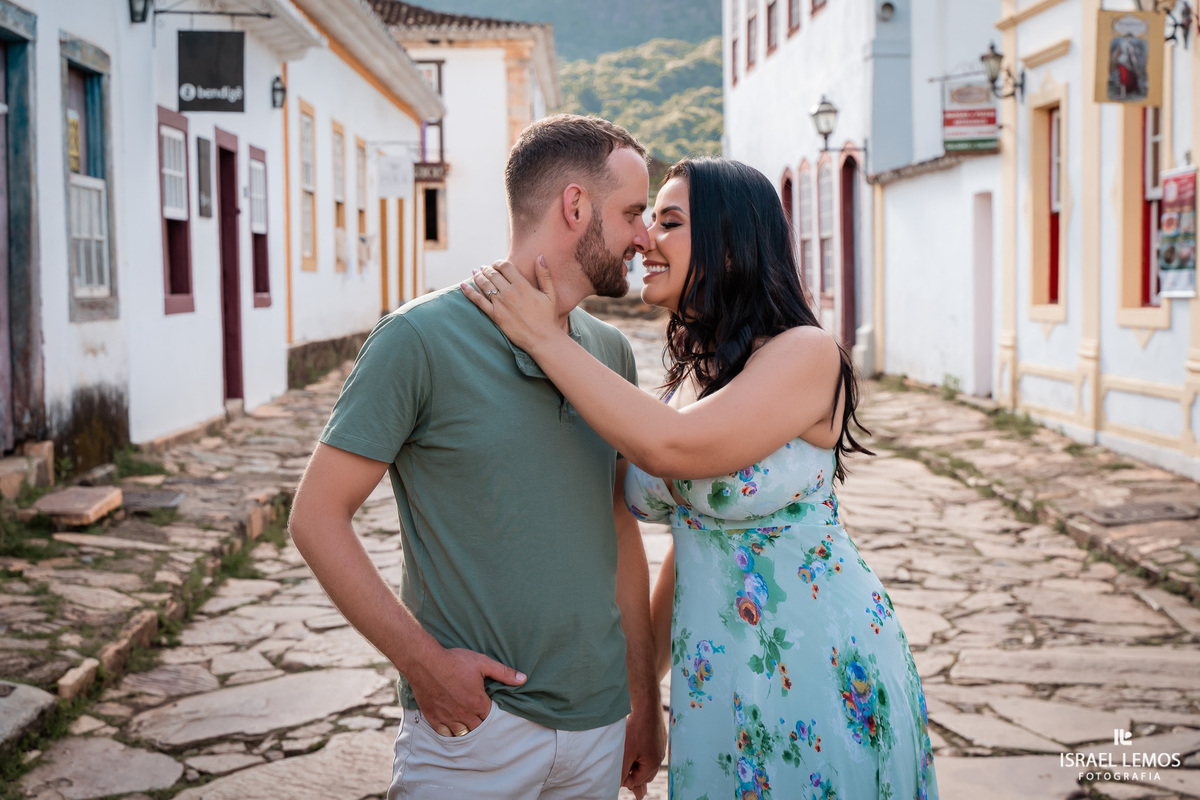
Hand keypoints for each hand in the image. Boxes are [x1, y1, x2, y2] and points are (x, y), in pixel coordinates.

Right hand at [406, 644, 525, 736]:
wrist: (425, 662)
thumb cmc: (454, 661)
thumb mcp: (482, 663)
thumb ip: (503, 673)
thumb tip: (523, 679)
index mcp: (477, 703)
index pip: (490, 717)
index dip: (489, 712)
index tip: (487, 705)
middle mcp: (463, 714)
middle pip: (477, 727)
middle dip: (480, 722)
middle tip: (478, 714)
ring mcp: (447, 718)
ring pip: (461, 733)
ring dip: (466, 729)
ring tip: (467, 721)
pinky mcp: (433, 717)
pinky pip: (444, 733)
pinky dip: (449, 732)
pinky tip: (452, 726)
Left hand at [462, 257, 561, 353]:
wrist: (542, 339)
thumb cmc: (548, 317)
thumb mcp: (551, 294)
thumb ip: (545, 274)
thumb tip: (540, 257)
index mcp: (522, 285)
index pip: (505, 266)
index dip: (499, 262)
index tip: (497, 264)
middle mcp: (509, 292)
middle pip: (492, 274)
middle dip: (487, 268)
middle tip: (484, 268)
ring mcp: (500, 304)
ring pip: (484, 284)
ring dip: (478, 276)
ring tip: (475, 272)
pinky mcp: (495, 315)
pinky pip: (478, 301)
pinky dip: (469, 292)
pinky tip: (463, 285)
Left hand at [621, 705, 665, 797]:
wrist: (646, 705)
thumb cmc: (637, 728)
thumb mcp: (627, 752)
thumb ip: (624, 770)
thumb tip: (621, 783)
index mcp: (653, 763)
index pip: (638, 780)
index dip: (625, 780)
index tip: (615, 774)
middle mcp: (659, 757)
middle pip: (645, 774)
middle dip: (633, 775)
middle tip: (622, 772)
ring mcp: (660, 746)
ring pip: (647, 762)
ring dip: (637, 764)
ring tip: (627, 760)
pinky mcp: (658, 737)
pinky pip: (649, 750)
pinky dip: (640, 753)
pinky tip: (633, 747)